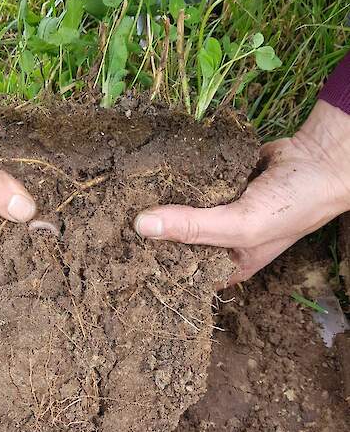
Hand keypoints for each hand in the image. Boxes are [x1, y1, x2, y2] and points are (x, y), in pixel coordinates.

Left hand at [135, 100, 349, 284]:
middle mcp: (218, 240)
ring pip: (179, 208)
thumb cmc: (290, 206)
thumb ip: (193, 227)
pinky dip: (175, 177)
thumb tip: (140, 226)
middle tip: (111, 222)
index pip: (181, 272)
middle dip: (151, 230)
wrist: (319, 159)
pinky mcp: (216, 182)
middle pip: (175, 237)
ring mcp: (216, 210)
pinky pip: (189, 182)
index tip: (119, 257)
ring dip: (159, 201)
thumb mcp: (241, 225)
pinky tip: (148, 174)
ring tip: (119, 197)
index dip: (153, 266)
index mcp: (225, 264)